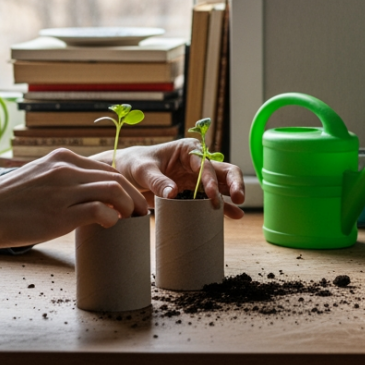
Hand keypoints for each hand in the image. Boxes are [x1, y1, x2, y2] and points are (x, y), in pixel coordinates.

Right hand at [0, 148, 149, 249]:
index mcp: (62, 158)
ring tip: (133, 219)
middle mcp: (66, 169)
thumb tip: (82, 194)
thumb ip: (60, 180)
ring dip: (129, 205)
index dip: (123, 184)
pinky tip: (111, 225)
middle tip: (140, 211)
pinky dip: (112, 217)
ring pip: (114, 190)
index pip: (105, 168)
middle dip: (133, 195)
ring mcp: (64, 190)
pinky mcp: (60, 213)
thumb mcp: (37, 178)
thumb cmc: (5, 202)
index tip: (130, 198)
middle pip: (116, 177)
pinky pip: (100, 210)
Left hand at [112, 140, 245, 218]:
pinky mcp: (194, 193)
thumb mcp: (142, 170)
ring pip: (222, 185)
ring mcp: (197, 178)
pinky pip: (211, 199)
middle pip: (223, 170)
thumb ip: (157, 180)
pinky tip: (234, 215)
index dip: (211, 179)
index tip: (210, 195)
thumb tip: (173, 193)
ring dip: (232, 195)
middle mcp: (197, 162)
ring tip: (239, 209)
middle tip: (239, 197)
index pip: (205, 164)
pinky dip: (223, 206)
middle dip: (233, 183)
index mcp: (187, 150)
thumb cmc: (134, 164)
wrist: (125, 174)